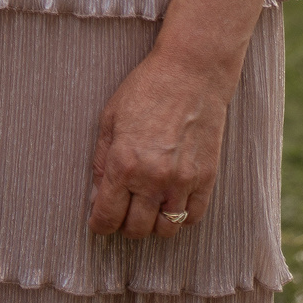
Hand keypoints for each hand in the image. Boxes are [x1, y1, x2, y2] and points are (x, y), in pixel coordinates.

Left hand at [87, 48, 231, 240]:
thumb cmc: (146, 90)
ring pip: (165, 229)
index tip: (98, 224)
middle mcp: (152, 178)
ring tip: (146, 210)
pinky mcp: (206, 178)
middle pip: (136, 229)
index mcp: (123, 163)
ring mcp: (182, 181)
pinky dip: (180, 217)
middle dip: (123, 226)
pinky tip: (171, 203)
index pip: (107, 215)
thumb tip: (96, 194)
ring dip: (152, 225)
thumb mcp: (109, 119)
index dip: (99, 225)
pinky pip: (193, 217)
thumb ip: (100, 160)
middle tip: (121, 214)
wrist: (191, 73)